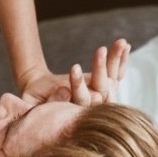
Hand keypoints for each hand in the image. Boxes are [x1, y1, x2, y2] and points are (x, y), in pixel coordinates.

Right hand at [16, 38, 130, 107]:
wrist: (41, 95)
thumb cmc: (33, 101)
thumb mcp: (31, 104)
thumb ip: (41, 103)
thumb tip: (64, 91)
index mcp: (75, 114)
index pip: (81, 101)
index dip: (79, 85)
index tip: (74, 67)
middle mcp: (92, 108)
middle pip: (102, 89)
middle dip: (101, 68)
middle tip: (100, 49)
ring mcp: (101, 97)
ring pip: (112, 79)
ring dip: (115, 60)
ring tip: (119, 42)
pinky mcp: (105, 86)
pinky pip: (116, 74)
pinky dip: (121, 60)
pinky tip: (126, 45)